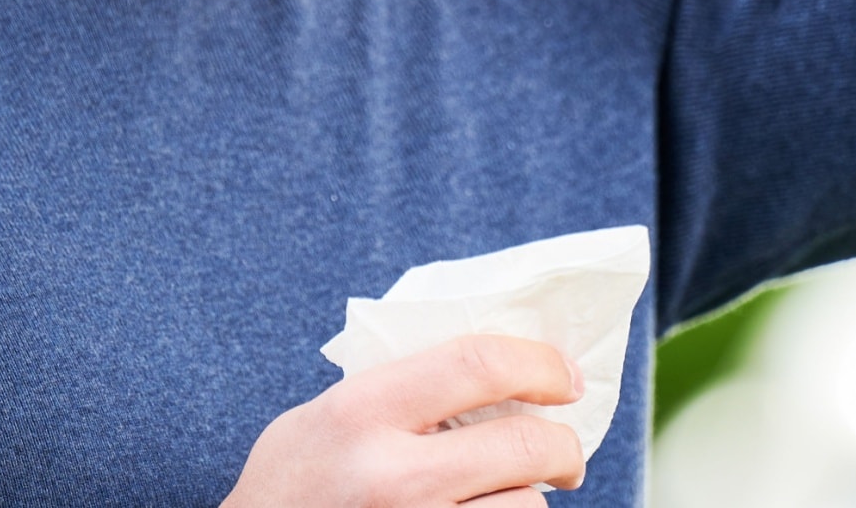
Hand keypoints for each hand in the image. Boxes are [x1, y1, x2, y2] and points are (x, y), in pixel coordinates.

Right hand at [221, 335, 588, 507]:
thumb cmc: (290, 488)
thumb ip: (397, 387)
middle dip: (564, 447)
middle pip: (523, 445)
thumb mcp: (325, 417)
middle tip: (565, 453)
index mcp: (362, 412)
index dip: (540, 363)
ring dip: (530, 500)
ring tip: (509, 496)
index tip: (565, 377)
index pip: (478, 362)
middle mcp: (391, 475)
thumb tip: (497, 367)